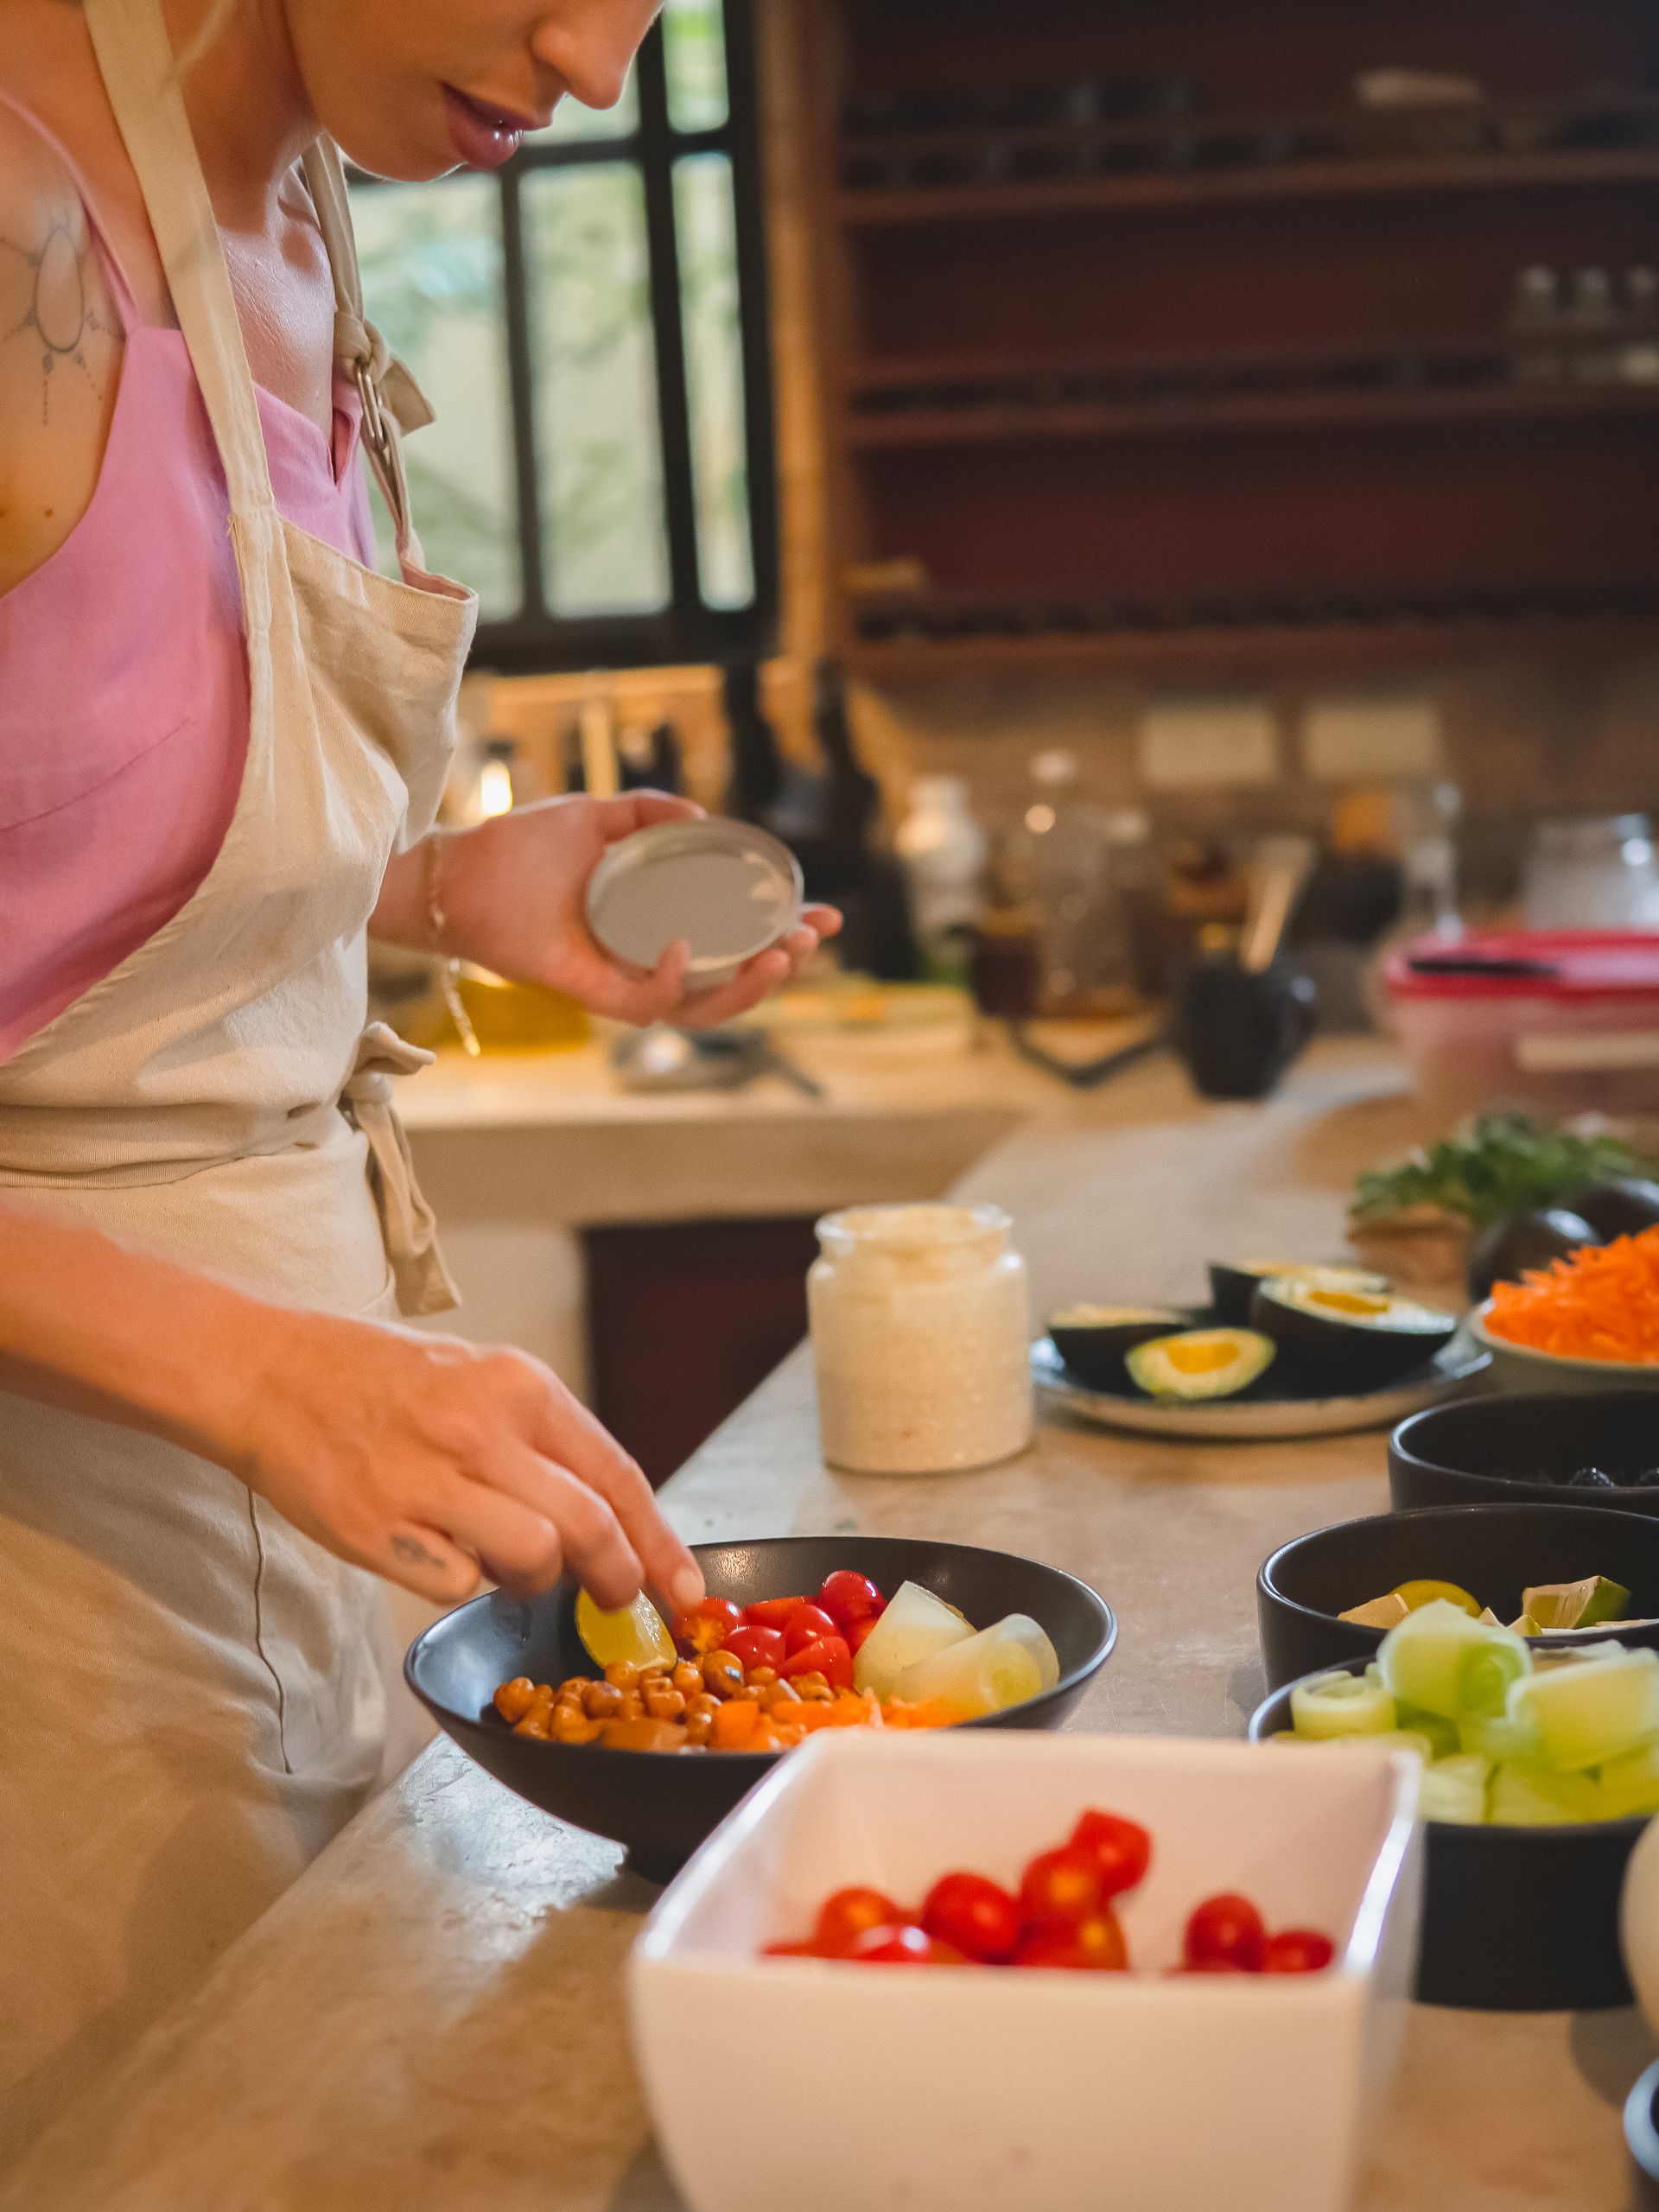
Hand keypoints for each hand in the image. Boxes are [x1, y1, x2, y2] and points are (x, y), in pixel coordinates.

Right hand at [228, 1308, 706, 1610]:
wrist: (271, 1374)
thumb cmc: (379, 1380)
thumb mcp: (479, 1379)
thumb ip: (541, 1441)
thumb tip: (603, 1517)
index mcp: (520, 1386)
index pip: (618, 1475)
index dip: (660, 1542)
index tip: (684, 1588)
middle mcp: (483, 1429)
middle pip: (590, 1527)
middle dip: (618, 1578)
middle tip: (614, 1599)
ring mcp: (430, 1480)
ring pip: (535, 1559)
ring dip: (536, 1581)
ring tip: (507, 1565)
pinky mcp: (381, 1527)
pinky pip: (459, 1584)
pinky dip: (465, 1584)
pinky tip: (444, 1556)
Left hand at [434, 793, 841, 1028]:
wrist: (461, 874)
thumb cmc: (522, 850)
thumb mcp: (598, 818)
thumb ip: (647, 813)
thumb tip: (703, 817)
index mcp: (661, 923)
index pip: (736, 939)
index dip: (785, 932)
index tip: (825, 913)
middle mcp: (650, 960)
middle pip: (734, 982)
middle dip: (784, 966)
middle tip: (810, 938)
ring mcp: (625, 981)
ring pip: (704, 1008)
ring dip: (748, 989)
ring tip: (778, 957)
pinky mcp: (593, 994)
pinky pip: (646, 1006)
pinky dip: (671, 982)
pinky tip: (684, 949)